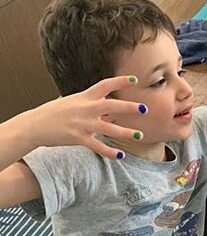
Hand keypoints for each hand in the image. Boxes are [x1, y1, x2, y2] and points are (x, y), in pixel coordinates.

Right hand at [26, 76, 145, 158]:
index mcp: (84, 97)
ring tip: (139, 135)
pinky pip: (97, 146)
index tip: (135, 79)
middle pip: (111, 105)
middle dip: (129, 107)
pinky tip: (120, 156)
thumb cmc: (54, 113)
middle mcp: (85, 108)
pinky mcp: (78, 138)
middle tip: (144, 109)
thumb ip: (91, 104)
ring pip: (109, 128)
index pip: (105, 85)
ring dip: (125, 133)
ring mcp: (82, 123)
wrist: (33, 125)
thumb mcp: (73, 103)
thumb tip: (107, 106)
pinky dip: (109, 152)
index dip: (120, 81)